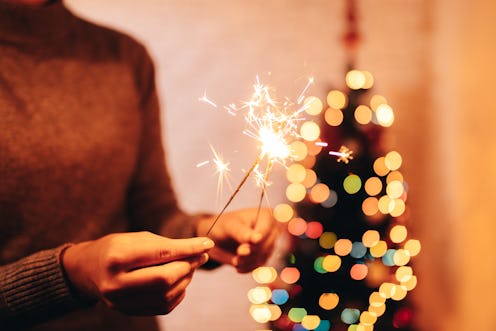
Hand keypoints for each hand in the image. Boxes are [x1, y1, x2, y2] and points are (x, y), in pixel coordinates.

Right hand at [62, 231, 213, 314]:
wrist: (88, 270)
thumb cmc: (117, 248)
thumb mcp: (137, 239)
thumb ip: (167, 245)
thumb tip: (200, 250)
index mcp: (117, 257)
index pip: (161, 254)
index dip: (188, 248)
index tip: (207, 243)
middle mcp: (116, 283)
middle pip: (165, 279)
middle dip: (188, 266)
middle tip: (199, 256)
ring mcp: (121, 302)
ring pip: (167, 294)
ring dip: (186, 279)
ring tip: (188, 266)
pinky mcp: (128, 311)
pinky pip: (164, 306)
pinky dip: (178, 292)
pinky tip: (179, 280)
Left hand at [197, 208, 279, 272]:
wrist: (218, 236)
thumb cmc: (224, 225)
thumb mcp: (230, 226)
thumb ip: (243, 233)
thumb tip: (258, 239)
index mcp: (266, 215)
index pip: (266, 232)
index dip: (255, 242)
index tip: (241, 250)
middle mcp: (272, 229)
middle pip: (266, 246)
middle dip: (250, 253)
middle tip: (237, 255)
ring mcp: (270, 244)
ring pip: (263, 258)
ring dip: (247, 261)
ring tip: (235, 259)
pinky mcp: (264, 256)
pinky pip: (259, 266)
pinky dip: (247, 267)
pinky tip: (237, 263)